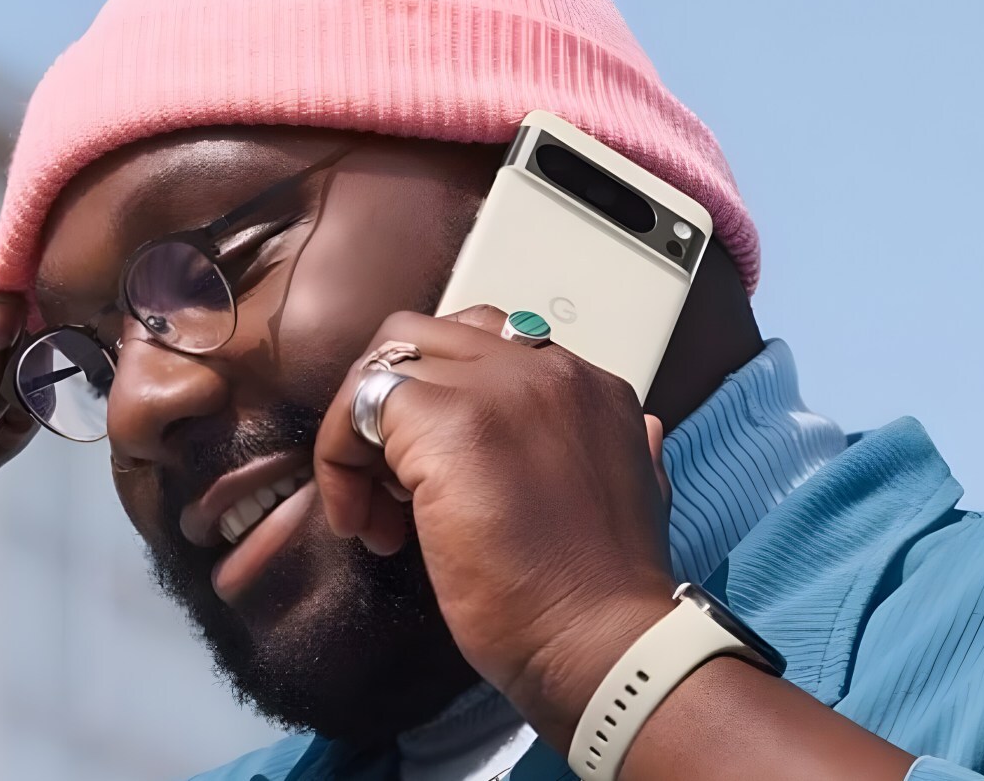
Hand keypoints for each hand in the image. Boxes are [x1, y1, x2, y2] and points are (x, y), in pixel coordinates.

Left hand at [313, 305, 675, 746]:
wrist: (603, 642)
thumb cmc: (604, 598)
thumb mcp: (640, 500)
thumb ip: (628, 450)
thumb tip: (643, 431)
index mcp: (589, 386)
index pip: (486, 347)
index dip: (442, 401)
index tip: (433, 475)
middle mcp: (548, 369)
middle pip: (428, 340)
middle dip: (391, 405)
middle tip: (390, 485)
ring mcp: (499, 388)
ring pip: (386, 363)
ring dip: (360, 432)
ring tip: (374, 509)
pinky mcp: (448, 422)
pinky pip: (361, 403)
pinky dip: (340, 457)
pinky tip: (362, 521)